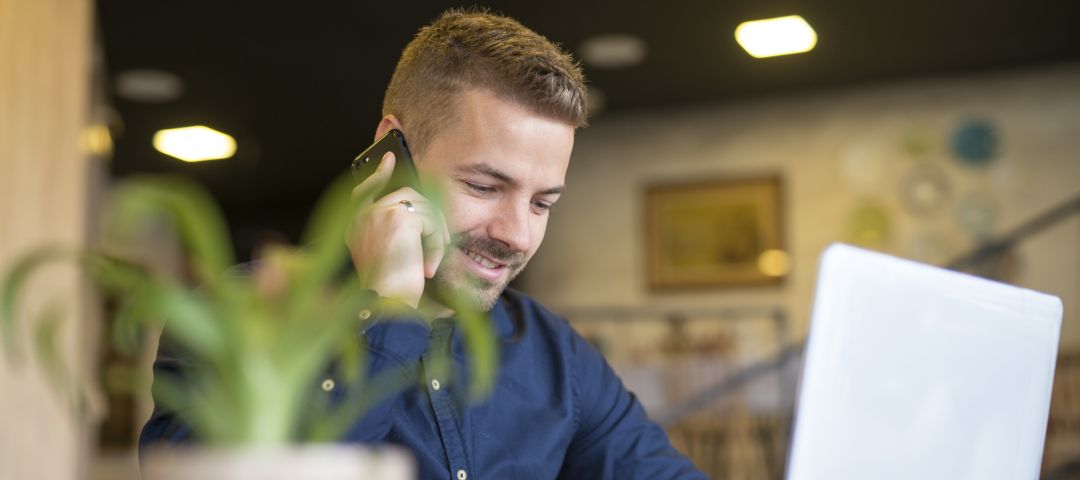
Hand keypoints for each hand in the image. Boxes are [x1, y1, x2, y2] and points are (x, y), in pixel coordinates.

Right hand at [346, 152, 450, 307]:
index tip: (389, 158)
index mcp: (354, 227)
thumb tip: (419, 209)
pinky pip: (430, 219)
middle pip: (407, 196)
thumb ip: (398, 232)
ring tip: (428, 264)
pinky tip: (428, 266)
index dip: (378, 174)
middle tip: (441, 243)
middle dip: (430, 218)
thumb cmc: (391, 293)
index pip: (365, 191)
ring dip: (435, 236)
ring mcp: (376, 215)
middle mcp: (360, 218)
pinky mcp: (396, 218)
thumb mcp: (391, 258)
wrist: (387, 308)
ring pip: (423, 207)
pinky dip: (436, 243)